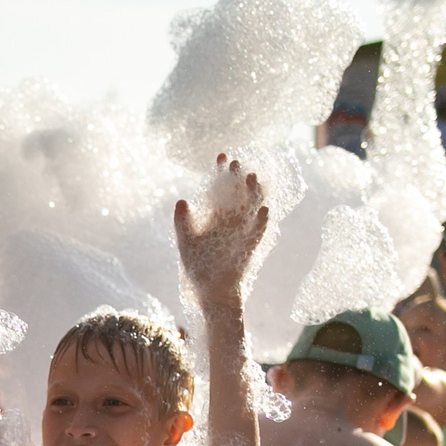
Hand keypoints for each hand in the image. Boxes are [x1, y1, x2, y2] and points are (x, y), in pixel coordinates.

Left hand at [174, 156, 268, 308]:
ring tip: (251, 177)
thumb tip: (181, 200)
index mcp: (217, 215)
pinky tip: (264, 210)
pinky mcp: (251, 244)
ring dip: (253, 193)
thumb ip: (183, 222)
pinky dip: (261, 221)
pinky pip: (258, 231)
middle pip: (238, 192)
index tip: (222, 155)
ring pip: (252, 206)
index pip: (220, 188)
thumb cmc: (198, 266)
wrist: (211, 290)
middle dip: (238, 177)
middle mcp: (232, 219)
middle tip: (236, 163)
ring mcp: (244, 230)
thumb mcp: (186, 242)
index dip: (222, 172)